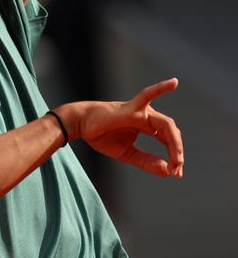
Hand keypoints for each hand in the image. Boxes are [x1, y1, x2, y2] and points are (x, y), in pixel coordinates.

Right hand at [55, 78, 183, 177]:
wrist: (80, 125)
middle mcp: (147, 117)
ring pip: (166, 125)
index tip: (177, 174)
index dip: (174, 156)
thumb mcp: (127, 154)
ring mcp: (141, 111)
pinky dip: (161, 89)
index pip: (168, 141)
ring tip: (176, 159)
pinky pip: (147, 95)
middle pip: (171, 134)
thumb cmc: (100, 135)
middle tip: (177, 171)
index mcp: (147, 126)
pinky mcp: (131, 107)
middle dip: (176, 153)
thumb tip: (167, 171)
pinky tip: (173, 83)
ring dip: (175, 143)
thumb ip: (146, 161)